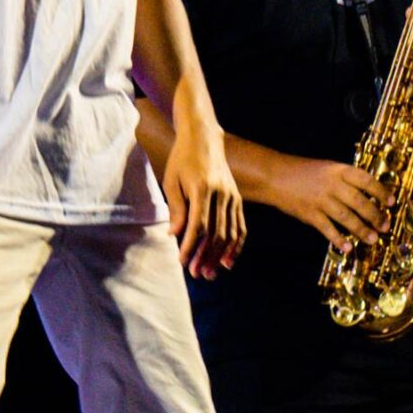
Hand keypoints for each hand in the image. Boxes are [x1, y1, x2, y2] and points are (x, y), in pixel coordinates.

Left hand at [163, 125, 244, 279]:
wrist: (204, 139)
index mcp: (202, 188)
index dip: (191, 246)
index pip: (198, 224)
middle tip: (196, 274)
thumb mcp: (172, 181)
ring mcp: (232, 196)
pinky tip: (227, 261)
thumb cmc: (182, 160)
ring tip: (210, 273)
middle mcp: (221, 193)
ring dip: (219, 256)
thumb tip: (174, 235)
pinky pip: (240, 226)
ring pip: (229, 232)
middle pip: (216, 232)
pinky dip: (235, 245)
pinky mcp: (237, 199)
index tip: (183, 261)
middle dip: (205, 256)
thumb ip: (176, 209)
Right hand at [266, 155, 390, 249]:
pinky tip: (347, 248)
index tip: (392, 202)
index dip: (381, 192)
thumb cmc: (303, 171)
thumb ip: (345, 180)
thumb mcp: (327, 168)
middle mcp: (332, 184)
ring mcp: (320, 200)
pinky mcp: (309, 214)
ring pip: (346, 218)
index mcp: (338, 170)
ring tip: (372, 240)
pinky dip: (338, 239)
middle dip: (375, 216)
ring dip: (361, 230)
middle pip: (359, 202)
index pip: (366, 180)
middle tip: (384, 227)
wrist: (274, 176)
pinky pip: (327, 229)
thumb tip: (368, 195)